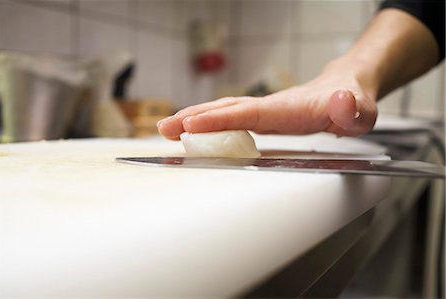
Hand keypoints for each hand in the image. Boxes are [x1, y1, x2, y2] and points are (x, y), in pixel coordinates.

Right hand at [157, 64, 377, 139]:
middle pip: (226, 109)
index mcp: (288, 108)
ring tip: (168, 129)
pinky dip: (209, 124)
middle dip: (193, 118)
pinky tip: (195, 132)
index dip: (219, 120)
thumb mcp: (361, 110)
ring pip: (224, 112)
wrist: (347, 90)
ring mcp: (265, 111)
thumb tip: (341, 104)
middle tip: (164, 128)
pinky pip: (231, 119)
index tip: (191, 125)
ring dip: (194, 120)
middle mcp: (271, 107)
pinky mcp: (263, 117)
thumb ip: (352, 109)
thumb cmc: (352, 103)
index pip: (248, 113)